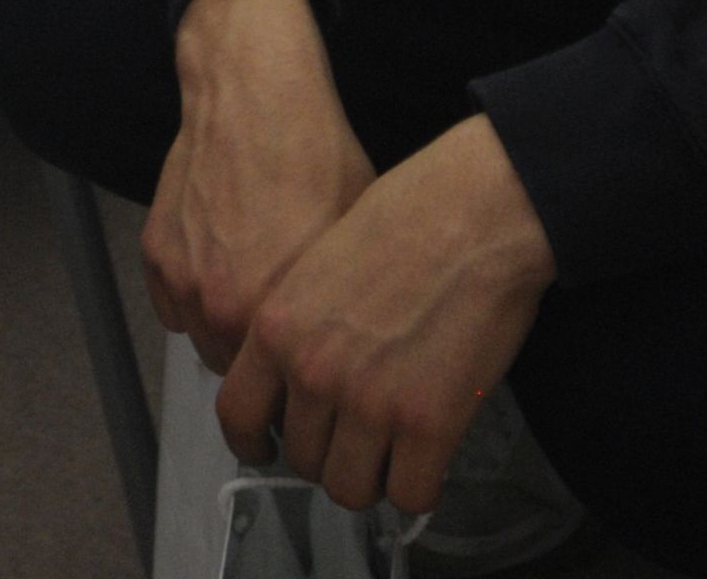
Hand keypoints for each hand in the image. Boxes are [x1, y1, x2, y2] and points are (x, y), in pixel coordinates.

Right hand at [145, 0, 373, 372]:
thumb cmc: (316, 158)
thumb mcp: (355, 243)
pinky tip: (226, 268)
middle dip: (262, 369)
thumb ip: (339, 313)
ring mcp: (182, 276)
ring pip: (202, 338)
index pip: (282, 394)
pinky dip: (195, 296)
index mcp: (276, 316)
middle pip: (239, 374)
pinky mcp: (157, 248)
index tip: (309, 392)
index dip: (299, 395)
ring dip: (227, 333)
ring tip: (258, 303)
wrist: (255, 96)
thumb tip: (356, 357)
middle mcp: (220, 305)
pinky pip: (173, 301)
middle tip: (286, 346)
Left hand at [215, 117, 555, 514]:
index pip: (237, 415)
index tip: (269, 448)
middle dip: (327, 455)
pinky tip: (428, 460)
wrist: (470, 214)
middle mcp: (312, 373)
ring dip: (370, 478)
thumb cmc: (400, 220)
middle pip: (302, 459)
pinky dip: (418, 486)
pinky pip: (410, 493)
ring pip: (350, 487)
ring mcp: (370, 403)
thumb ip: (295, 325)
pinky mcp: (429, 423)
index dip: (254, 441)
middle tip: (354, 440)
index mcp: (275, 330)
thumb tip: (297, 375)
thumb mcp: (315, 265)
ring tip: (391, 455)